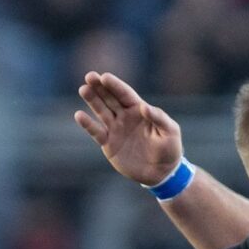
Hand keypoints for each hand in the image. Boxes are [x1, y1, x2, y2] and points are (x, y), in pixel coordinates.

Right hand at [74, 72, 184, 187]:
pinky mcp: (109, 144)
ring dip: (92, 100)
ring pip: (101, 111)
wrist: (161, 173)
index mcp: (139, 110)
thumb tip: (143, 107)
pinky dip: (87, 124)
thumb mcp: (170, 132)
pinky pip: (96, 132)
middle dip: (100, 87)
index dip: (115, 85)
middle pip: (110, 98)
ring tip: (83, 89)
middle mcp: (125, 116)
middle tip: (89, 76)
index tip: (104, 77)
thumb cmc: (170, 149)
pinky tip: (79, 115)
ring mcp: (115, 129)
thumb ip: (159, 118)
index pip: (125, 94)